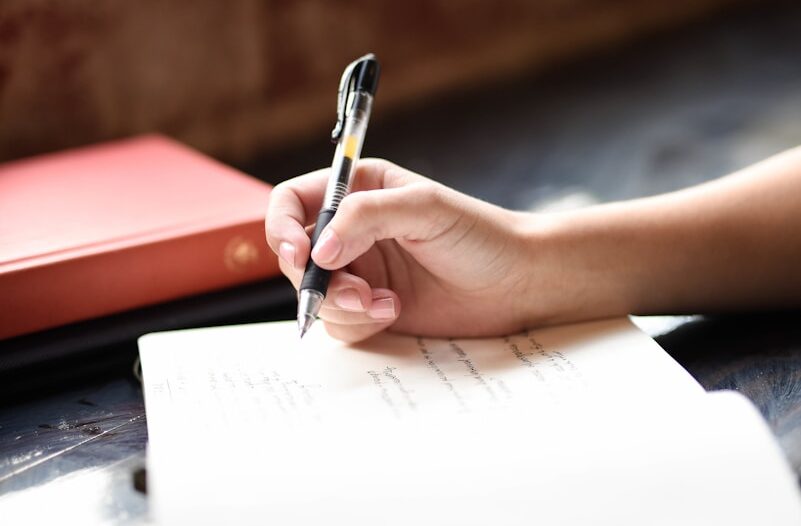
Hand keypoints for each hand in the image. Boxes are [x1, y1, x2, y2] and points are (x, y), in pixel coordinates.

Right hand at [266, 159, 545, 341]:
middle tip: (355, 291)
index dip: (282, 228)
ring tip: (385, 304)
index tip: (299, 254)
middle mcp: (352, 231)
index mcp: (359, 191)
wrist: (517, 284)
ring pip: (314, 295)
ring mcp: (360, 272)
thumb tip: (317, 251)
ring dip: (341, 305)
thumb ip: (366, 217)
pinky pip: (338, 323)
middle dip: (317, 280)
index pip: (292, 203)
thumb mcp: (425, 209)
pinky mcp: (371, 308)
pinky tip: (394, 312)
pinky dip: (359, 323)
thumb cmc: (480, 235)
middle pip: (296, 256)